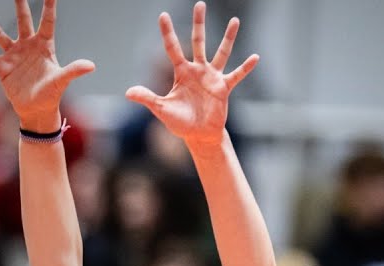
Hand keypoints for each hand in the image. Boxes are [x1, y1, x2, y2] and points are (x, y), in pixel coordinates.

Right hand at [0, 0, 94, 131]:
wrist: (37, 110)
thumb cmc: (52, 95)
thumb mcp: (61, 81)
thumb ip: (73, 70)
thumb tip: (91, 65)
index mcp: (44, 46)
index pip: (47, 21)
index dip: (49, 5)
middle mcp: (27, 46)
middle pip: (23, 21)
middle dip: (19, 5)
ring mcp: (13, 56)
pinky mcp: (2, 68)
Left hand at [125, 2, 256, 148]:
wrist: (198, 136)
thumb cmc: (179, 122)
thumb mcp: (161, 109)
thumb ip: (147, 98)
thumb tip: (128, 92)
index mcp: (181, 73)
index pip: (172, 48)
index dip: (167, 32)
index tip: (163, 15)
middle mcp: (197, 70)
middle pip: (198, 42)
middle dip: (199, 23)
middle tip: (200, 4)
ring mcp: (212, 77)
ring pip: (221, 53)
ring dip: (228, 38)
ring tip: (235, 20)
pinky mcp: (223, 88)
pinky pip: (236, 75)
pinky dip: (245, 67)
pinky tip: (255, 57)